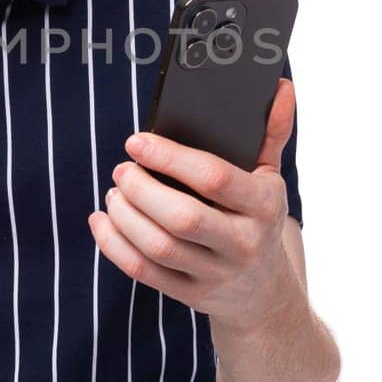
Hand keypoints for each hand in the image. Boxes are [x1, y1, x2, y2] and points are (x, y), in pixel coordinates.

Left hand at [88, 77, 298, 325]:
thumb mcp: (270, 178)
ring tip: (114, 192)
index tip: (137, 141)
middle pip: (182, 217)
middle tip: (121, 169)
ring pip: (159, 247)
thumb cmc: (259, 220)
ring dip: (125, 215)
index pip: (214, 177)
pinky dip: (113, 245)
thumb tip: (279, 87)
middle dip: (141, 189)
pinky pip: (143, 272)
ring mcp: (216, 274)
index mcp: (264, 205)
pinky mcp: (190, 294)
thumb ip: (272, 132)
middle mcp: (243, 243)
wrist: (265, 294)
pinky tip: (102, 221)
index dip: (169, 157)